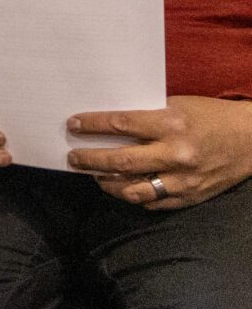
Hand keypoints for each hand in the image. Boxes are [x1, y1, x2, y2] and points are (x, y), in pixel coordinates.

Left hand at [67, 97, 251, 209]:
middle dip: (90, 160)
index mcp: (171, 124)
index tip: (73, 125)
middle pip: (121, 161)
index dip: (92, 125)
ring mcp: (184, 179)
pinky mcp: (191, 196)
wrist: (251, 139)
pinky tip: (122, 188)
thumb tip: (107, 121)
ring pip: (134, 189)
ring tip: (95, 176)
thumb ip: (147, 115)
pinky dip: (134, 196)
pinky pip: (154, 203)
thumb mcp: (178, 105)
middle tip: (73, 158)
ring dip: (108, 184)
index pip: (120, 125)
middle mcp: (176, 154)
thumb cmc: (211, 116)